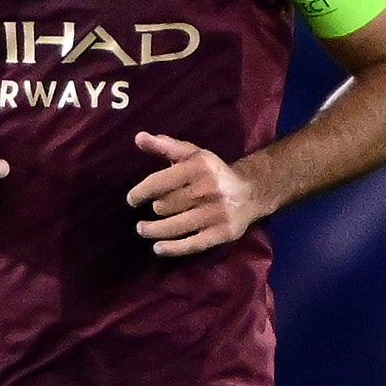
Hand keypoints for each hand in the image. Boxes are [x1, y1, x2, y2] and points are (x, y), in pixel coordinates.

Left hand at [128, 132, 265, 256]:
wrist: (252, 192)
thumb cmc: (212, 173)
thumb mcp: (191, 154)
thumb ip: (163, 146)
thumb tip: (139, 137)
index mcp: (199, 167)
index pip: (159, 182)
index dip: (140, 192)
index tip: (132, 199)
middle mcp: (209, 190)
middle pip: (164, 206)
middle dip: (156, 208)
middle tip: (157, 209)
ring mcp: (217, 213)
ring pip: (173, 226)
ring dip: (153, 230)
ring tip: (143, 229)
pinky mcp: (223, 233)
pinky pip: (192, 244)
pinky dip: (172, 248)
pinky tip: (157, 248)